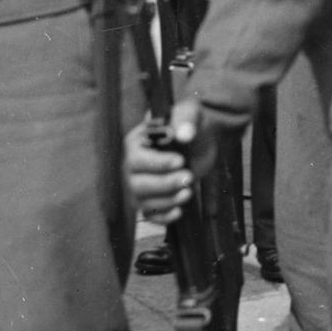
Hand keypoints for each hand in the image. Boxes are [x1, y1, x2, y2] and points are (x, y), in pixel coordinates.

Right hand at [124, 103, 218, 220]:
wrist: (200, 141)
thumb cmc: (190, 123)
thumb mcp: (191, 113)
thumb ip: (187, 119)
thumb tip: (183, 134)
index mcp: (135, 143)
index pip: (136, 159)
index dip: (157, 164)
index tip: (180, 161)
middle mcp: (131, 166)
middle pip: (136, 184)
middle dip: (164, 184)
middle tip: (188, 177)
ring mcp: (138, 185)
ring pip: (142, 202)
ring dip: (166, 201)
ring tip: (188, 192)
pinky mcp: (150, 199)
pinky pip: (149, 215)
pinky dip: (163, 217)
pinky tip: (179, 211)